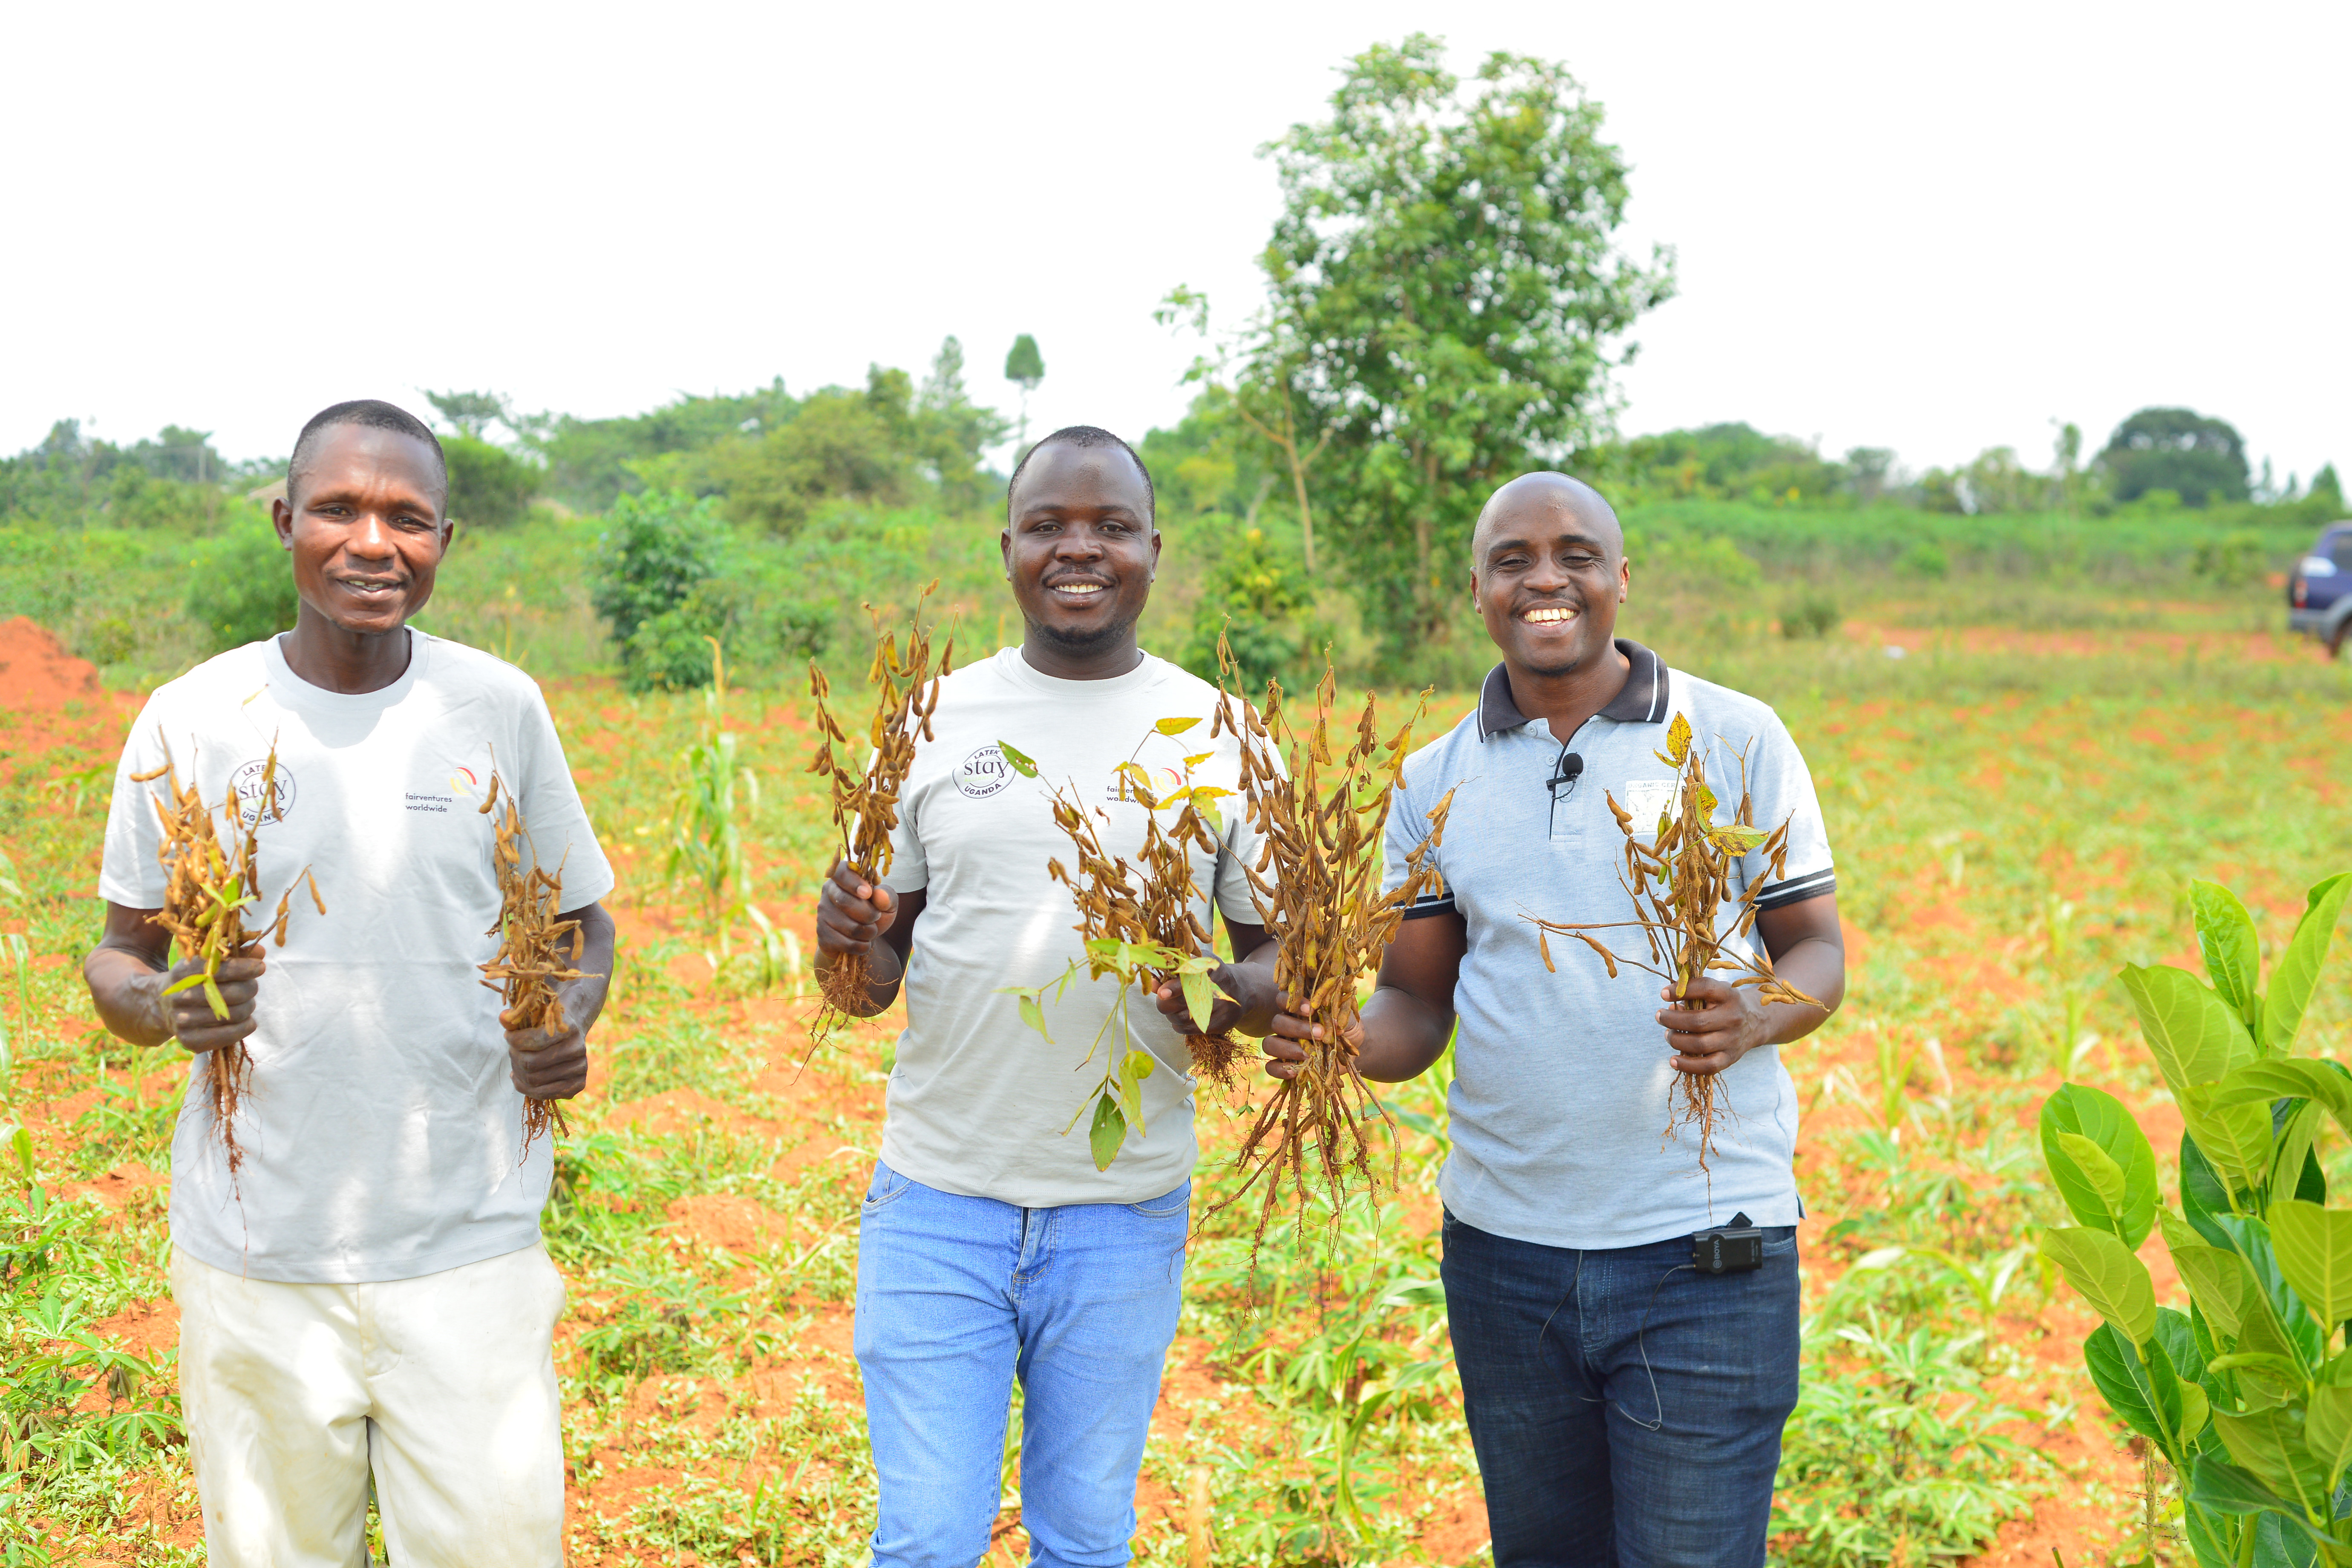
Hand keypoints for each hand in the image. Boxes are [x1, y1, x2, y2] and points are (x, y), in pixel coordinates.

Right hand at [159, 954, 262, 1054]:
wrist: (163, 1006)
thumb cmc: (195, 980)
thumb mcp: (206, 962)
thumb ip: (234, 953)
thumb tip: (261, 950)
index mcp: (183, 972)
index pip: (220, 969)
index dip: (244, 968)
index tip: (260, 967)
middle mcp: (180, 996)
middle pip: (234, 993)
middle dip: (250, 988)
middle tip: (251, 987)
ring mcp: (183, 1020)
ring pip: (235, 1014)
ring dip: (249, 1007)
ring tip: (246, 1003)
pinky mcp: (189, 1040)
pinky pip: (229, 1035)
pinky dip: (245, 1027)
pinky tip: (247, 1021)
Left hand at [505, 985, 589, 1099]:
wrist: (571, 1037)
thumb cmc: (547, 1026)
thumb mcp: (534, 1017)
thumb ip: (516, 1018)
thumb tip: (502, 1017)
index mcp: (569, 1029)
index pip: (535, 1041)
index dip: (514, 1040)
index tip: (508, 1036)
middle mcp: (578, 1050)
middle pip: (531, 1064)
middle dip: (514, 1057)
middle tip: (512, 1051)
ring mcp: (580, 1069)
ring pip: (534, 1080)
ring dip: (517, 1072)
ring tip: (515, 1064)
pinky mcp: (578, 1085)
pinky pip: (542, 1094)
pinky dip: (524, 1087)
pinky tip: (518, 1077)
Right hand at [815, 860, 897, 960]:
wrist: (861, 937)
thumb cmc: (874, 912)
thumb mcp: (887, 903)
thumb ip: (888, 896)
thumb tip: (879, 895)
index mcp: (842, 878)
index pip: (840, 872)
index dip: (854, 883)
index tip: (868, 893)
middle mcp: (827, 893)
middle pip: (845, 902)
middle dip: (868, 913)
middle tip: (876, 917)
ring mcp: (822, 915)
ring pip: (848, 926)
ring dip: (868, 932)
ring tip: (871, 930)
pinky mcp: (822, 935)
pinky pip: (845, 943)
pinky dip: (861, 946)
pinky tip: (863, 943)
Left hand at [1153, 958, 1276, 1042]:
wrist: (1242, 990)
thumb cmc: (1211, 974)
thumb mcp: (1197, 964)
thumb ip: (1173, 971)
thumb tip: (1151, 983)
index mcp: (1213, 968)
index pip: (1192, 978)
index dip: (1175, 987)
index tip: (1162, 993)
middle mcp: (1221, 988)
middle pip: (1185, 1001)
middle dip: (1166, 1003)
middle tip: (1162, 999)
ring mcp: (1224, 1008)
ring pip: (1184, 1018)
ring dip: (1171, 1015)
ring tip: (1172, 1008)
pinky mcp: (1223, 1024)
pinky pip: (1190, 1029)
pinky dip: (1179, 1025)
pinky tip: (1182, 1017)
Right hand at [1259, 997, 1365, 1081]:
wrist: (1355, 1047)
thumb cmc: (1346, 1026)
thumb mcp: (1344, 1017)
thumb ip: (1337, 1015)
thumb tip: (1333, 1022)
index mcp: (1297, 1009)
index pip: (1283, 999)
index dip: (1292, 1003)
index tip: (1311, 1009)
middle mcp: (1286, 1025)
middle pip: (1277, 1023)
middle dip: (1297, 1029)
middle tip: (1320, 1034)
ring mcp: (1284, 1045)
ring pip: (1269, 1043)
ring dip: (1288, 1049)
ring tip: (1308, 1055)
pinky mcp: (1285, 1064)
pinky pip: (1271, 1067)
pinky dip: (1280, 1070)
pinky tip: (1295, 1071)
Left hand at [1658, 976, 1768, 1075]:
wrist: (1755, 1022)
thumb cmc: (1725, 1004)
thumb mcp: (1716, 991)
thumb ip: (1694, 994)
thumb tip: (1669, 1007)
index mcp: (1729, 995)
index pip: (1705, 988)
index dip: (1682, 990)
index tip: (1663, 994)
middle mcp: (1733, 1018)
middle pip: (1697, 1022)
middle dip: (1672, 1020)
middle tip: (1660, 1016)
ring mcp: (1733, 1040)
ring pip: (1699, 1045)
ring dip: (1676, 1040)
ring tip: (1668, 1034)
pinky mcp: (1731, 1058)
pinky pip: (1707, 1066)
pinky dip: (1687, 1065)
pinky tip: (1673, 1061)